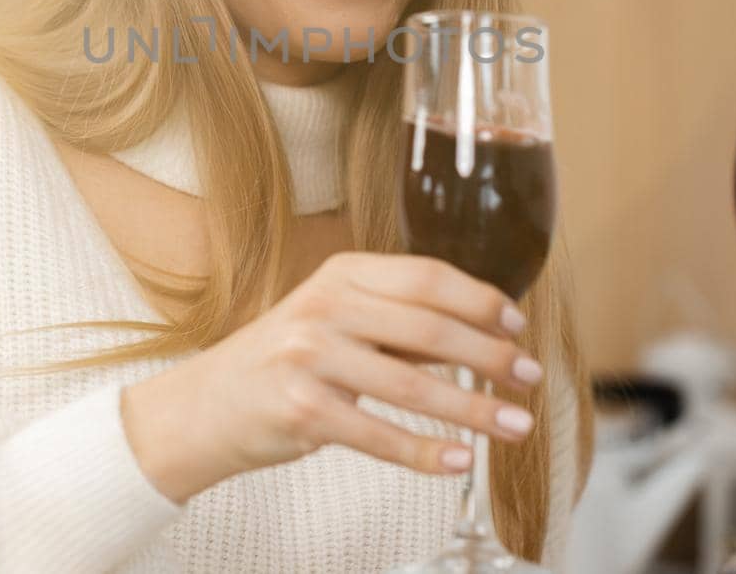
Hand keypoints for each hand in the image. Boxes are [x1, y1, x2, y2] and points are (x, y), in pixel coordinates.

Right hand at [122, 251, 541, 502]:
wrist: (205, 405)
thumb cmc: (283, 361)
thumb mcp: (335, 320)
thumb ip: (397, 321)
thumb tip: (483, 333)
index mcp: (341, 274)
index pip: (426, 277)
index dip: (480, 299)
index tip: (517, 326)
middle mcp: (325, 307)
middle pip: (428, 327)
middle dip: (490, 357)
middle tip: (530, 379)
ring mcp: (309, 357)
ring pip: (412, 384)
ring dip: (473, 410)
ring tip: (516, 426)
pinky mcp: (300, 410)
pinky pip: (378, 434)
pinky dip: (424, 451)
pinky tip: (459, 461)